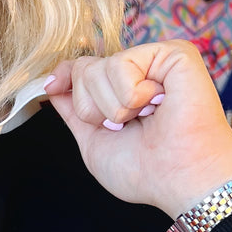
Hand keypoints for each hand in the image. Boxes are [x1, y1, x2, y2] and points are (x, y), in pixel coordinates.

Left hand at [43, 41, 231, 218]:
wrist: (181, 179)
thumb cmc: (146, 171)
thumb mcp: (93, 142)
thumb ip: (74, 112)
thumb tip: (53, 85)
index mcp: (124, 92)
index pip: (82, 70)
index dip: (64, 76)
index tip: (50, 86)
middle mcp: (141, 73)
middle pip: (84, 70)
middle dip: (94, 109)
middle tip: (129, 126)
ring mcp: (157, 61)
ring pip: (97, 69)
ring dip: (114, 108)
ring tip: (146, 118)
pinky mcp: (174, 53)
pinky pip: (121, 63)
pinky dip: (131, 95)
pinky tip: (157, 104)